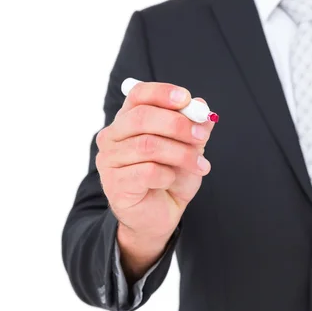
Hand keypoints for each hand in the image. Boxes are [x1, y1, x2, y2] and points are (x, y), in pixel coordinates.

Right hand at [96, 82, 214, 278]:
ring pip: (148, 145)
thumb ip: (194, 127)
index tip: (187, 99)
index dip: (162, 93)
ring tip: (200, 166)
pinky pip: (147, 172)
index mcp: (128, 120)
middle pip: (142, 117)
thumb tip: (202, 106)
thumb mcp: (189, 150)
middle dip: (178, 124)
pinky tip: (172, 181)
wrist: (159, 217)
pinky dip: (168, 175)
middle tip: (202, 137)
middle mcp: (113, 137)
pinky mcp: (115, 184)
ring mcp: (109, 161)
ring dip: (181, 154)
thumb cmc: (171, 179)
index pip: (138, 94)